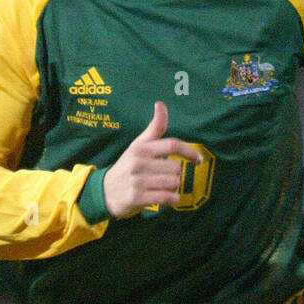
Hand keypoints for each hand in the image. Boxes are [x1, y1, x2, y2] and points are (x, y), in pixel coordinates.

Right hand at [102, 101, 202, 217]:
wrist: (105, 191)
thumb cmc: (127, 166)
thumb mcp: (138, 145)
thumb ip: (154, 128)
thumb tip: (160, 104)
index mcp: (141, 148)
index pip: (172, 145)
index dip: (190, 152)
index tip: (198, 160)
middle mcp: (139, 162)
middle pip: (176, 168)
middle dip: (176, 175)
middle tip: (166, 178)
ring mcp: (137, 180)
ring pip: (173, 183)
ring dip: (174, 188)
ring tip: (164, 188)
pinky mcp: (137, 197)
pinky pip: (166, 197)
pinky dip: (172, 199)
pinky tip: (168, 198)